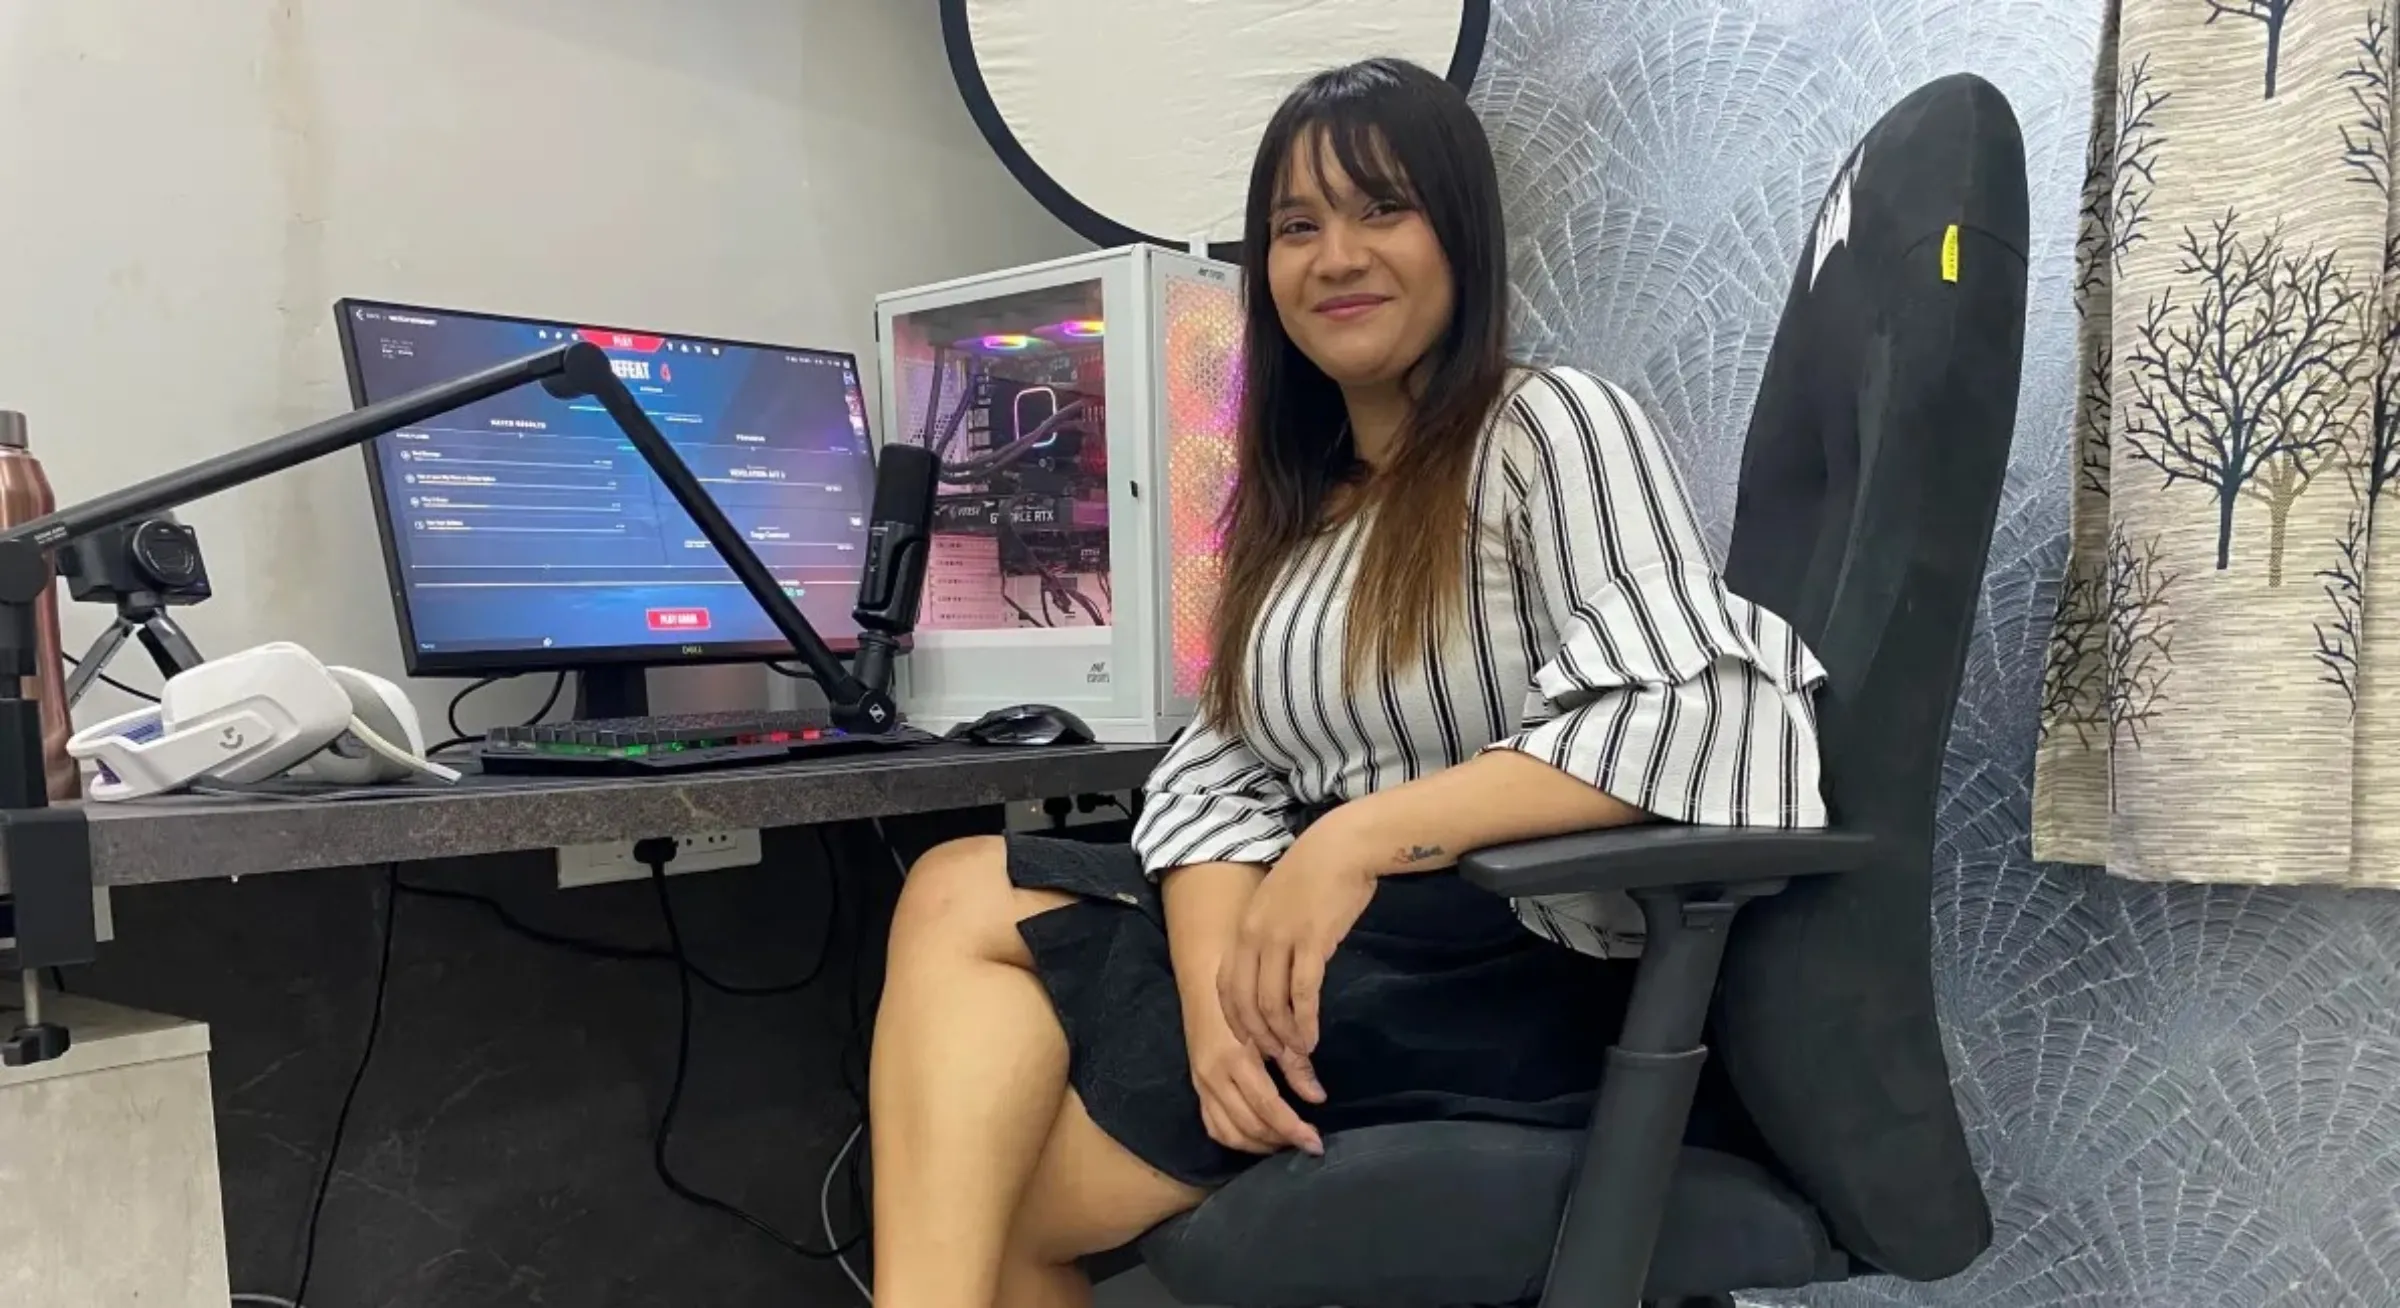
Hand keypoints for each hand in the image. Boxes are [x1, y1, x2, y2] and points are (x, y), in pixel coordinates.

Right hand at [1185, 1000, 1322, 1156]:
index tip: (1316, 1143)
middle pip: (1249, 1125)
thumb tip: (1318, 1098)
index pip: (1267, 1107)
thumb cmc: (1245, 1000)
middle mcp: (1214, 1078)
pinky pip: (1214, 1126)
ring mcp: (1201, 1086)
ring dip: (1260, 1145)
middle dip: (1281, 1140)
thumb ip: (1295, 1064)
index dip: (1293, 1130)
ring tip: (1286, 1142)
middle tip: (1308, 1142)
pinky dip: (1238, 1139)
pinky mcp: (1197, 1089)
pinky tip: (1260, 1137)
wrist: (1204, 985)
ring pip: (1230, 1133)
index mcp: (1235, 1059)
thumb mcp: (1273, 1028)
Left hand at [1217, 830, 1376, 1100]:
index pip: (1226, 986)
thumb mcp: (1276, 904)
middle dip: (1259, 1036)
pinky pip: (1303, 993)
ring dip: (1284, 1035)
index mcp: (1243, 928)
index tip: (1250, 1041)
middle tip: (1277, 1058)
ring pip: (1272, 1003)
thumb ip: (1267, 936)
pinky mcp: (1312, 942)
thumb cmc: (1315, 875)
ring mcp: (1281, 939)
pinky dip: (1305, 1021)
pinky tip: (1312, 1037)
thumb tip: (1270, 970)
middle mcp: (1254, 936)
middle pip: (1245, 1001)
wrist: (1343, 846)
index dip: (1235, 1019)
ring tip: (1300, 1054)